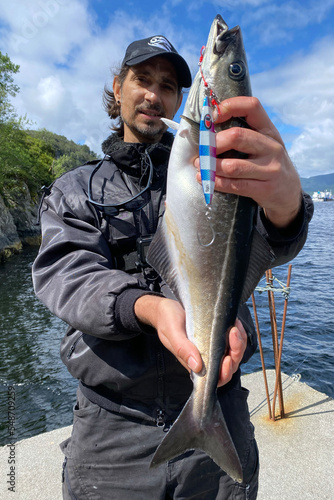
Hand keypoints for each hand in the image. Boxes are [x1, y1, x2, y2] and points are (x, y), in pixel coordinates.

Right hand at [134, 295, 246, 386]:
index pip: (215, 377)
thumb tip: (197, 367)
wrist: (165, 308)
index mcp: (193, 363)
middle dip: (236, 353)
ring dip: (239, 343)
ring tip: (235, 327)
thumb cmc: (167, 320)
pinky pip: (232, 341)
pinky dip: (238, 334)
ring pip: (233, 354)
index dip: (224, 372)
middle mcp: (205, 358)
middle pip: (228, 366)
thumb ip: (182, 349)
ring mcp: (211, 348)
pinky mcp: (215, 337)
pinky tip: (235, 323)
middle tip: (234, 334)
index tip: (227, 358)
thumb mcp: (172, 332)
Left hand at [194, 96, 301, 228]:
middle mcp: (272, 147)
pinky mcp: (265, 189)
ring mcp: (270, 169)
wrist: (289, 193)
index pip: (252, 107)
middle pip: (237, 136)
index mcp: (269, 130)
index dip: (230, 106)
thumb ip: (244, 135)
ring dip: (211, 166)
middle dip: (213, 143)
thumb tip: (208, 130)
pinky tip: (207, 180)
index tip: (212, 117)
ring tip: (200, 165)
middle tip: (202, 149)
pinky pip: (236, 185)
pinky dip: (217, 182)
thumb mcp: (264, 145)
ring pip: (233, 165)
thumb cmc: (268, 164)